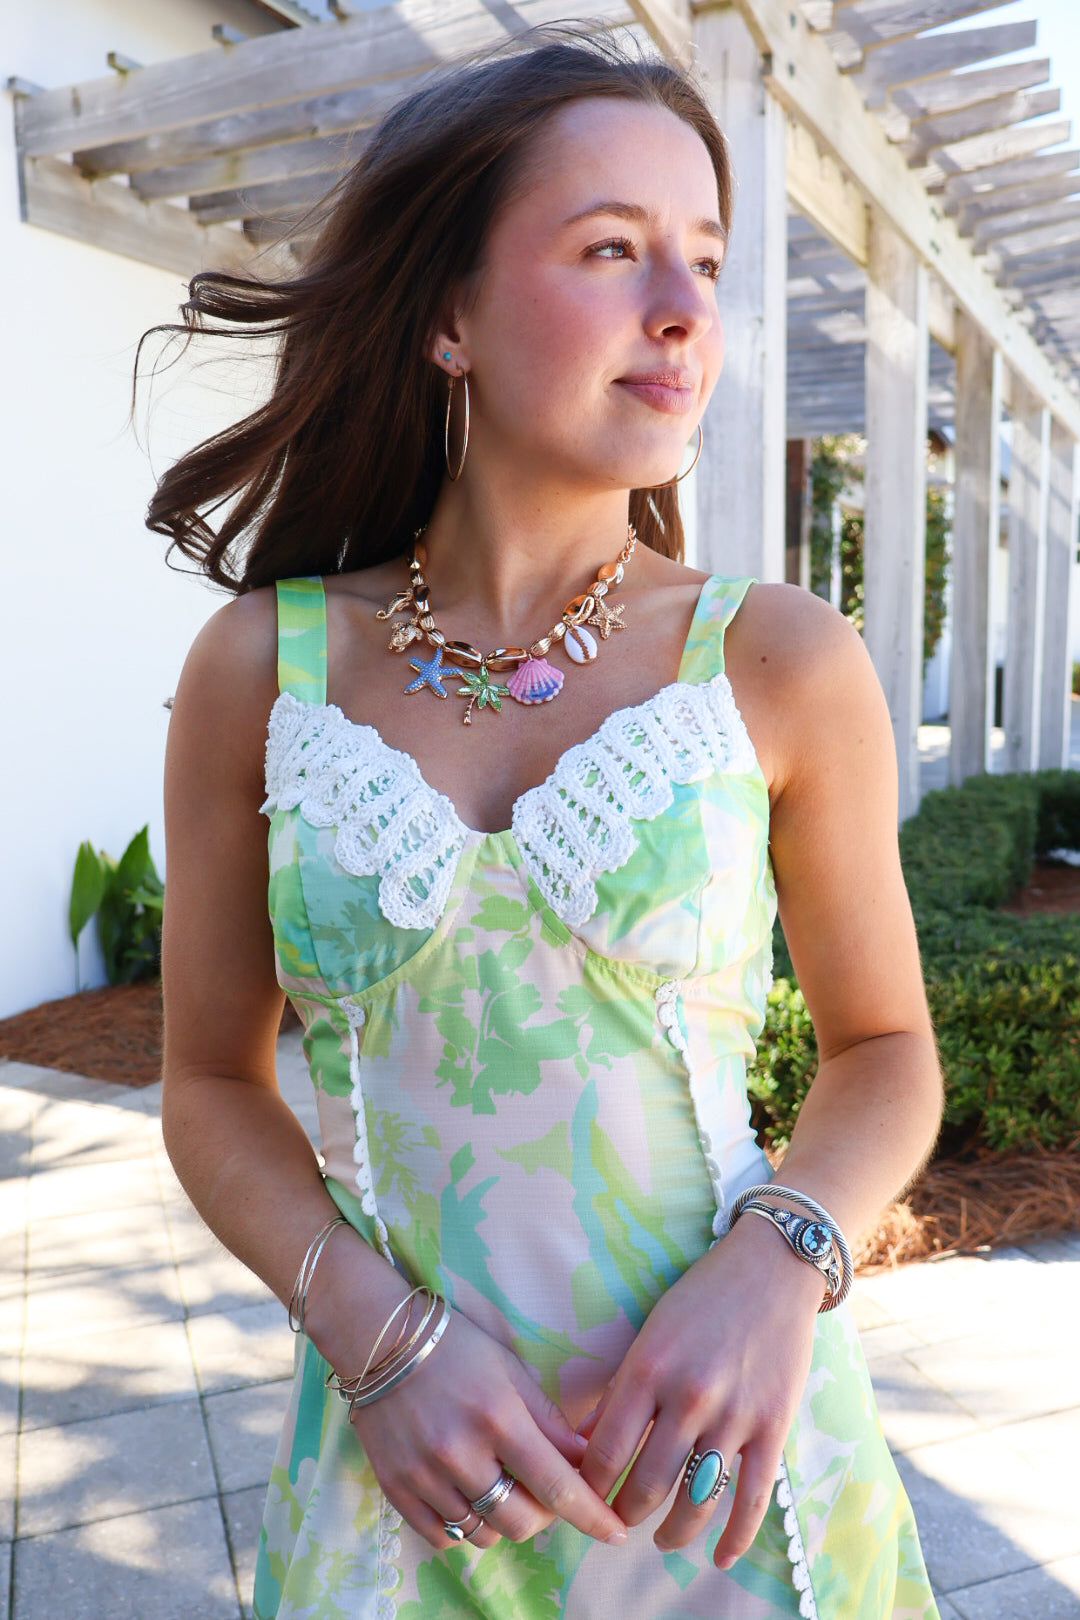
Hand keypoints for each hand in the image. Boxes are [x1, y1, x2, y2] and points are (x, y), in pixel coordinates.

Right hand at [346, 1306, 628, 1552]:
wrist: (380, 1338)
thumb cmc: (455, 1347)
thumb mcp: (511, 1369)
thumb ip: (549, 1420)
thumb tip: (585, 1460)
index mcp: (498, 1418)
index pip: (556, 1484)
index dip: (591, 1515)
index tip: (616, 1532)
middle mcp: (461, 1453)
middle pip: (521, 1521)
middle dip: (544, 1514)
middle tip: (542, 1488)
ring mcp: (424, 1476)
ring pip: (483, 1535)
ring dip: (503, 1521)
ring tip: (501, 1487)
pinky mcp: (396, 1489)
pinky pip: (442, 1538)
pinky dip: (464, 1528)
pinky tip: (468, 1497)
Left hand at [579, 1217, 822, 1567]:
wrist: (770, 1267)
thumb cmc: (700, 1295)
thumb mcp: (649, 1331)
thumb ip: (621, 1388)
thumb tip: (583, 1441)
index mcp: (648, 1367)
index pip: (605, 1451)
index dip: (588, 1488)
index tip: (582, 1500)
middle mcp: (687, 1395)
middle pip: (646, 1484)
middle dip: (625, 1513)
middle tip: (617, 1521)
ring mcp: (733, 1414)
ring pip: (694, 1501)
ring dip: (672, 1532)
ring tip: (661, 1538)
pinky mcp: (773, 1426)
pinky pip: (751, 1499)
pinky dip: (735, 1538)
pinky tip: (719, 1556)